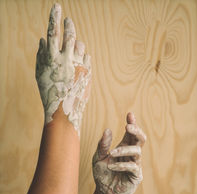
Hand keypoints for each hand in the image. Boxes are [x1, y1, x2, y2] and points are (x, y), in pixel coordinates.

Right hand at [36, 3, 90, 135]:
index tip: (56, 6)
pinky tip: (77, 65)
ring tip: (71, 53)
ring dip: (75, 45)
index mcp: (52, 59)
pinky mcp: (88, 72)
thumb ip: (41, 55)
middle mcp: (67, 60)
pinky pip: (87, 58)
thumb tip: (42, 39)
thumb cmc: (49, 93)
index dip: (54, 18)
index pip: (53, 33)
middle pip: (70, 35)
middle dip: (69, 25)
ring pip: (80, 45)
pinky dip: (82, 58)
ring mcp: (80, 66)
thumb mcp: (40, 75)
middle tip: (67, 20)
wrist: (64, 112)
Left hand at [92, 113, 145, 193]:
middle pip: (140, 139)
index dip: (132, 124)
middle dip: (136, 131)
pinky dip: (122, 164)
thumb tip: (108, 130)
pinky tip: (111, 166)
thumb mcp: (98, 158)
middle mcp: (131, 155)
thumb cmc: (102, 175)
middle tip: (128, 127)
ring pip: (137, 151)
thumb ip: (102, 145)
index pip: (131, 134)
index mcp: (123, 148)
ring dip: (124, 150)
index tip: (130, 114)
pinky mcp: (136, 176)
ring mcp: (135, 165)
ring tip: (111, 153)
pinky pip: (133, 166)